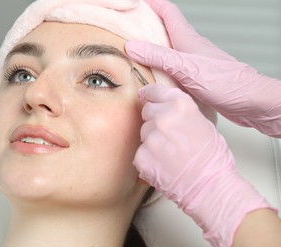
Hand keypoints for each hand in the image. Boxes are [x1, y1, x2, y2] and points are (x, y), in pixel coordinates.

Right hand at [125, 0, 280, 136]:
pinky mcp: (197, 77)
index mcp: (188, 40)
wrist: (250, 101)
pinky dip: (162, 66)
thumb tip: (133, 46)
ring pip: (171, 49)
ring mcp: (195, 63)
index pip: (169, 14)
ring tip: (139, 53)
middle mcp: (191, 48)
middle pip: (168, 30)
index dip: (154, 5)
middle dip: (150, 26)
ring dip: (155, 48)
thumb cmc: (226, 84)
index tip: (139, 4)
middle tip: (132, 29)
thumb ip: (159, 57)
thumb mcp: (187, 68)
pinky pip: (174, 66)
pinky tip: (157, 77)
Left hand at [134, 84, 273, 246]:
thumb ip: (181, 112)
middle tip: (168, 137)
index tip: (144, 95)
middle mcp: (163, 117)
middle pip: (146, 112)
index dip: (149, 94)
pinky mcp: (142, 156)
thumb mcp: (203, 123)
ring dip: (152, 141)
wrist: (210, 186)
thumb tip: (166, 108)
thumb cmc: (213, 158)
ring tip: (170, 155)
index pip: (155, 92)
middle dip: (154, 121)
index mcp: (180, 105)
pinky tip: (163, 166)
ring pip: (143, 134)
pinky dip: (148, 159)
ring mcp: (151, 137)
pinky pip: (140, 153)